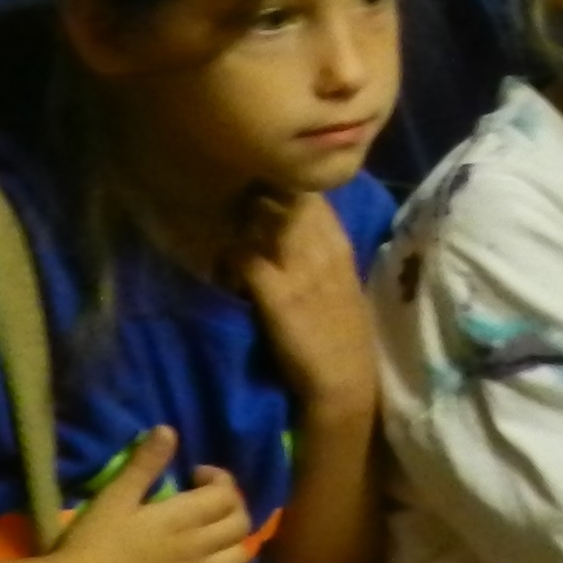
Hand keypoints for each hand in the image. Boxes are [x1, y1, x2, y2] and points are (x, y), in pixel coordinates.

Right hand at [49, 428, 254, 562]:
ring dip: (233, 541)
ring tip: (212, 536)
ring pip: (238, 557)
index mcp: (183, 518)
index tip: (195, 476)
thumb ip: (145, 464)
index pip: (227, 493)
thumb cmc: (92, 543)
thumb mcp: (115, 496)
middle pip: (240, 523)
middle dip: (232, 506)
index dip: (220, 478)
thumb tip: (168, 430)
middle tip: (209, 503)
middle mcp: (198, 548)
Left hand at [237, 193, 377, 429]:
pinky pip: (243, 256)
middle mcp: (322, 249)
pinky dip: (226, 256)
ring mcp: (299, 269)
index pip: (310, 193)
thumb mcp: (338, 280)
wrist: (344, 379)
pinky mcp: (277, 294)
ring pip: (262, 219)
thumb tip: (288, 224)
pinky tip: (218, 268)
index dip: (280, 184)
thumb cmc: (339, 332)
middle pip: (284, 197)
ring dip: (238, 220)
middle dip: (255, 193)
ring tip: (218, 230)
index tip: (257, 189)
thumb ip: (317, 249)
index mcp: (339, 244)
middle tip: (228, 204)